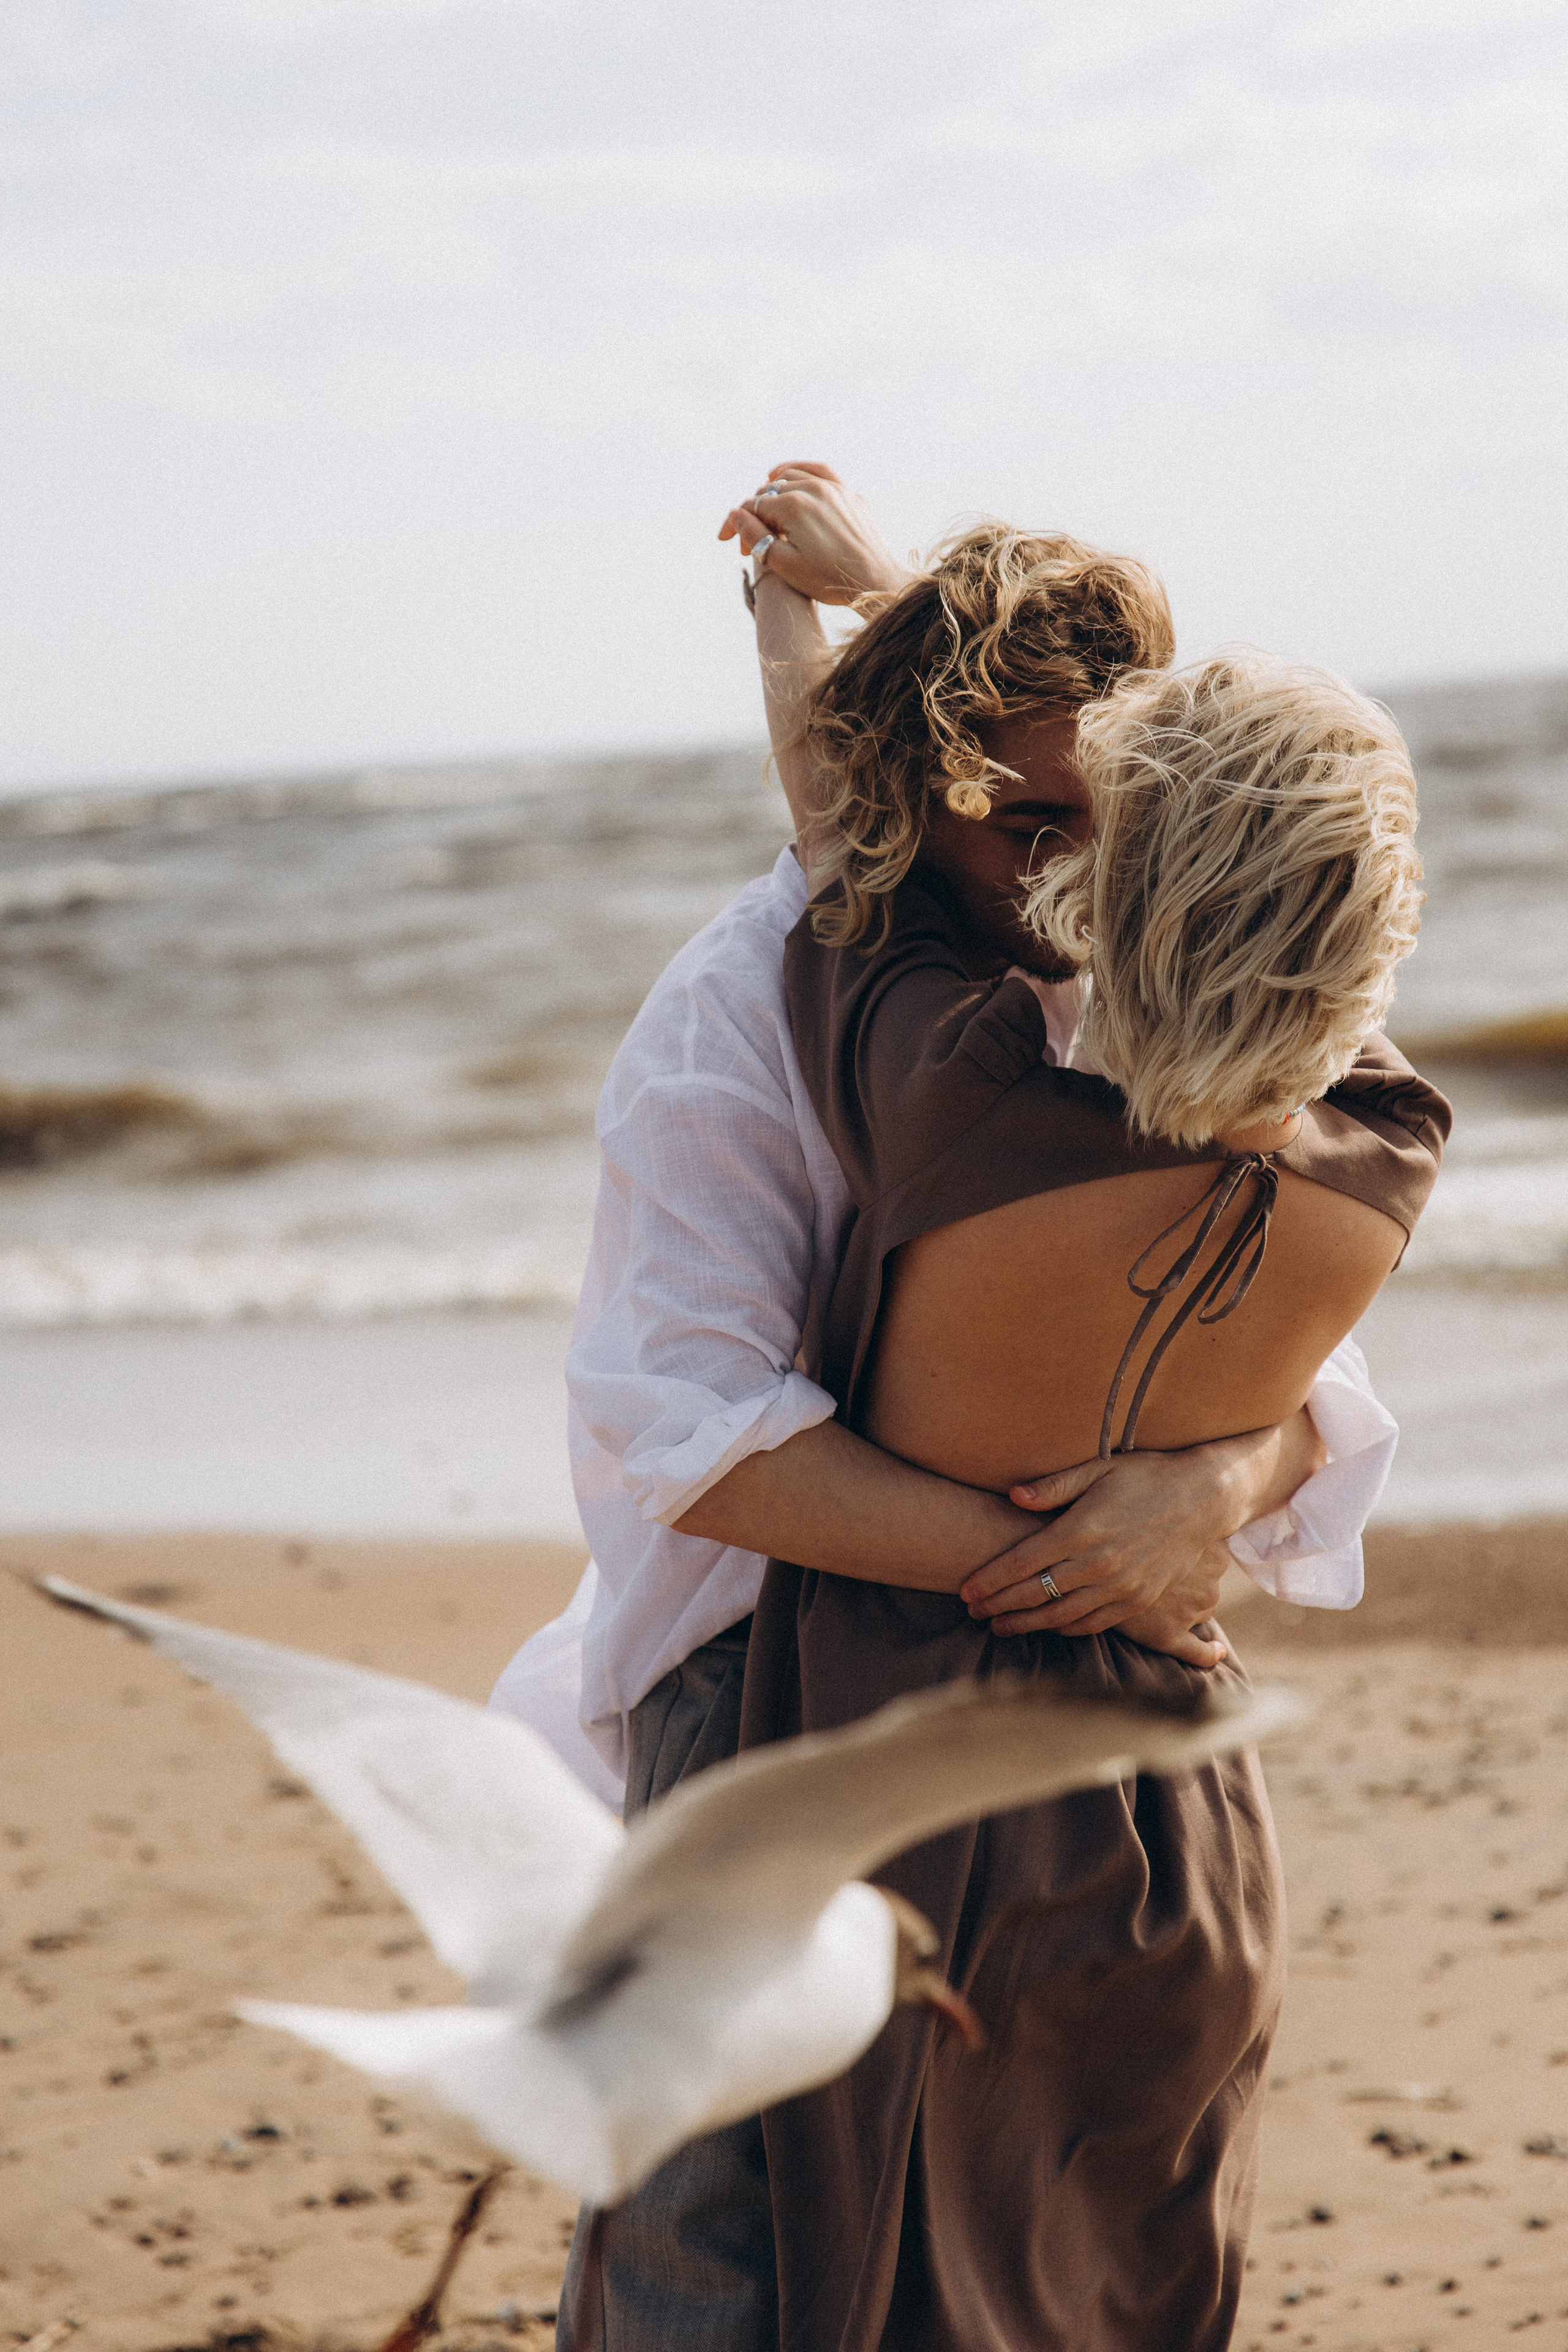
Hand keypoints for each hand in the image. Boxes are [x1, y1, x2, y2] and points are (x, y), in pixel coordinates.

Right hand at [718, 460, 911, 604]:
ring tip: (763, 516)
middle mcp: (812, 489)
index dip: (735, 524)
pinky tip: (784, 475)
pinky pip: (818, 471)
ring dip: (772, 495)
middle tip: (746, 544)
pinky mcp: (847, 493)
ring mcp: (832, 488)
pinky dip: (798, 470)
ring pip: (790, 478)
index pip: (753, 507)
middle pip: (770, 494)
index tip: (725, 541)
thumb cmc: (828, 579)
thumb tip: (736, 514)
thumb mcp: (784, 564)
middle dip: (753, 516)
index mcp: (792, 506)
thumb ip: (755, 537)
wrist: (875, 582)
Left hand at [958, 1449, 1237, 1649]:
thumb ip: (1054, 1485)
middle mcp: (1100, 1563)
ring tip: (998, 1626)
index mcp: (1083, 1529)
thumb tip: (1012, 1496)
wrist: (1203, 1499)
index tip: (965, 1589)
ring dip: (1026, 1624)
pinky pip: (1093, 1623)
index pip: (1023, 1562)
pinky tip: (1047, 1627)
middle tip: (971, 1611)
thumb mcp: (1099, 1468)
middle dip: (998, 1605)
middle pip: (1035, 1594)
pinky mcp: (1139, 1600)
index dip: (989, 1579)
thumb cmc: (1146, 1476)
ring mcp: (1121, 1587)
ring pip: (1060, 1616)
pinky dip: (1065, 1629)